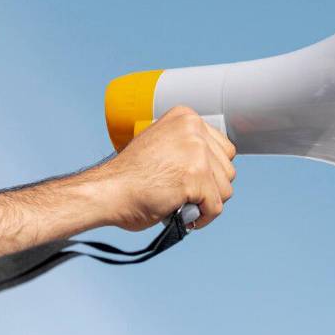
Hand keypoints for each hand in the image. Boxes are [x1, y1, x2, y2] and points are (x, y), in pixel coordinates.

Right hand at [94, 105, 236, 230]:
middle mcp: (194, 129)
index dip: (211, 170)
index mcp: (187, 117)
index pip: (224, 148)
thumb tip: (215, 164)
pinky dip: (204, 217)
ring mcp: (196, 153)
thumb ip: (187, 147)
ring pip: (225, 188)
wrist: (106, 191)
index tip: (193, 180)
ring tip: (184, 204)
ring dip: (207, 202)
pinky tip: (187, 217)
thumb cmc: (129, 176)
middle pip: (228, 168)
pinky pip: (215, 206)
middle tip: (187, 195)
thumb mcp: (163, 144)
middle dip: (211, 187)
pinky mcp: (195, 177)